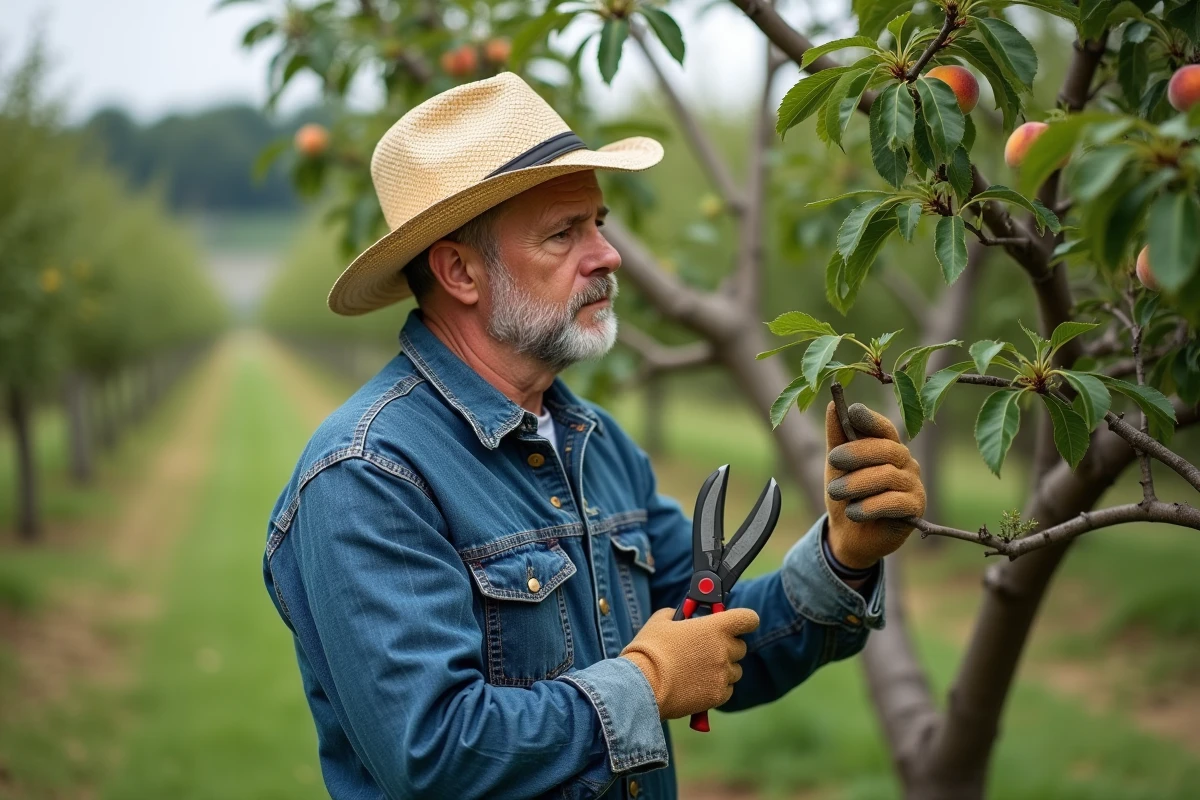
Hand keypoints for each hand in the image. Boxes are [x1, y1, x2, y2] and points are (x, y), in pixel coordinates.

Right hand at [619, 607, 758, 719]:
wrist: (641, 685)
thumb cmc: (650, 649)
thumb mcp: (662, 620)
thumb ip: (680, 614)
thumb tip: (684, 616)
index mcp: (715, 627)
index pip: (748, 619)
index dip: (744, 620)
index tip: (737, 623)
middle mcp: (724, 650)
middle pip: (741, 647)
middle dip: (727, 646)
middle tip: (706, 648)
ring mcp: (722, 675)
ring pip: (735, 670)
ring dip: (722, 668)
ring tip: (697, 669)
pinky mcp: (717, 695)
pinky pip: (727, 689)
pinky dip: (716, 687)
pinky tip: (697, 684)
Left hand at [823, 401, 925, 569]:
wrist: (850, 535)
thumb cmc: (846, 494)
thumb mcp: (836, 466)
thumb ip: (837, 437)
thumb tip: (834, 404)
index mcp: (888, 447)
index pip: (884, 428)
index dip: (870, 419)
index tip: (852, 412)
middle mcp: (905, 462)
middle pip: (885, 449)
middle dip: (856, 453)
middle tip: (832, 461)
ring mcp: (913, 484)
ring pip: (886, 476)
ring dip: (855, 484)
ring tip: (835, 493)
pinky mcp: (915, 508)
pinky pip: (894, 502)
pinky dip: (869, 507)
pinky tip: (853, 512)